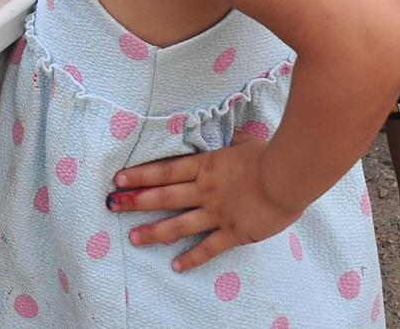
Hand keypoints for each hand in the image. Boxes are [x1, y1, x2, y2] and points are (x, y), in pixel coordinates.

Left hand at [108, 139, 301, 271]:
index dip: (141, 175)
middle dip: (136, 201)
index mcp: (206, 166)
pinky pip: (207, 248)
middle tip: (113, 206)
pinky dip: (191, 258)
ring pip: (178, 224)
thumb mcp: (245, 141)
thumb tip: (232, 134)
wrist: (286, 176)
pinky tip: (176, 266)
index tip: (120, 179)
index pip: (166, 170)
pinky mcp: (232, 233)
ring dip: (154, 232)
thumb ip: (233, 141)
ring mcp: (216, 213)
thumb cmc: (268, 155)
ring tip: (134, 238)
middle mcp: (205, 190)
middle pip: (164, 196)